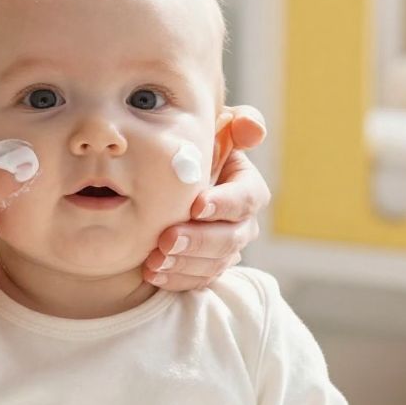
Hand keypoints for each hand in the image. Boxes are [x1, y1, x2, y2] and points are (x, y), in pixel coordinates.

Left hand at [143, 106, 269, 289]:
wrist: (166, 183)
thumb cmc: (193, 151)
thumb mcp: (214, 131)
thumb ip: (237, 123)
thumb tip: (252, 129)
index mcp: (247, 186)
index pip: (247, 198)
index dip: (225, 203)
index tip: (196, 205)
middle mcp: (243, 221)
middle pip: (231, 238)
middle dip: (198, 240)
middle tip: (166, 239)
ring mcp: (226, 249)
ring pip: (215, 264)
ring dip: (185, 264)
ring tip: (155, 260)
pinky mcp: (208, 269)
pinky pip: (198, 281)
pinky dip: (176, 279)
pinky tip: (153, 273)